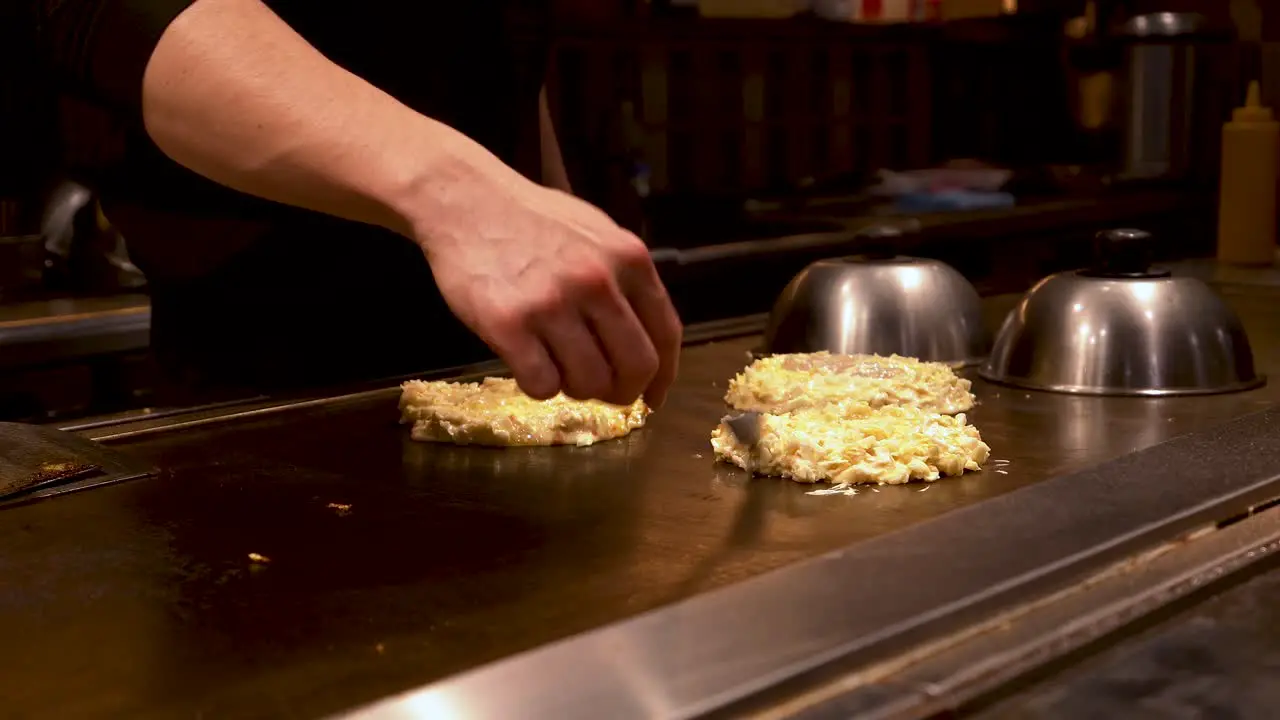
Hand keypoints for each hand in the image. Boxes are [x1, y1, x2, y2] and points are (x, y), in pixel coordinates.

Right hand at [413, 175, 681, 407]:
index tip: (653, 397)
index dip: (663, 376)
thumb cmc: (532, 219)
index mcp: (628, 258)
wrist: (465, 199)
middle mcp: (597, 281)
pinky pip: (542, 386)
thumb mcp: (597, 233)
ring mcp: (553, 303)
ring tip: (558, 367)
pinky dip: (539, 386)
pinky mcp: (509, 324)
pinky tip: (529, 363)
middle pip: (635, 368)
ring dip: (576, 388)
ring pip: (589, 383)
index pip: (666, 334)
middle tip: (604, 392)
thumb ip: (626, 280)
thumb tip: (650, 341)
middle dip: (623, 391)